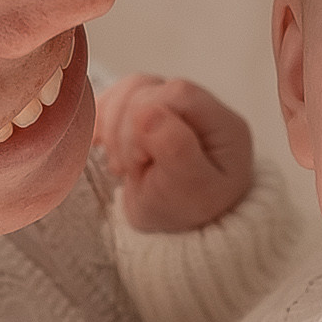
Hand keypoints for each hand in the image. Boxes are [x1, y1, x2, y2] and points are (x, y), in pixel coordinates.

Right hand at [94, 73, 253, 231]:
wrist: (174, 232)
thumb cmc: (189, 212)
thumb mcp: (191, 191)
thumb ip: (176, 150)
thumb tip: (148, 113)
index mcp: (222, 124)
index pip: (178, 93)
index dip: (146, 119)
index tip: (140, 159)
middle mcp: (198, 108)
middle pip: (149, 89)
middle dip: (126, 131)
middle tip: (128, 169)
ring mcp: (170, 107)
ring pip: (130, 89)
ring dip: (112, 127)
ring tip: (120, 164)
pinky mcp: (144, 112)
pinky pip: (115, 97)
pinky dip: (101, 119)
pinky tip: (98, 143)